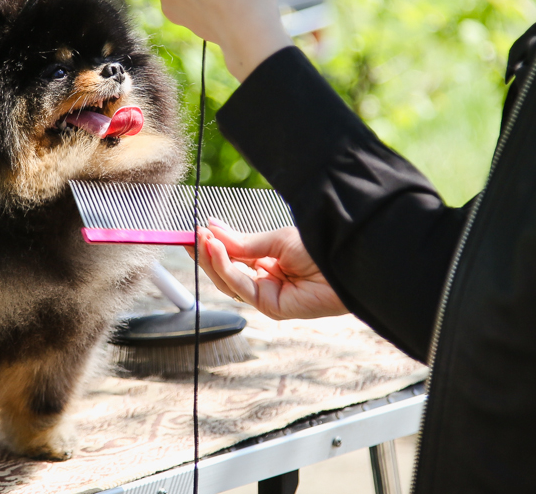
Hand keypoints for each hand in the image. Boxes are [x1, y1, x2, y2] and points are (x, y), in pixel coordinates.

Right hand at [186, 219, 347, 319]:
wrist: (347, 260)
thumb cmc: (320, 248)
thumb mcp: (274, 239)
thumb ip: (241, 242)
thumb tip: (212, 229)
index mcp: (266, 264)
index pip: (231, 258)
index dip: (210, 247)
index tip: (192, 232)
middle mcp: (264, 281)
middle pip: (224, 272)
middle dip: (205, 254)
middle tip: (189, 235)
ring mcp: (266, 296)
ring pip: (227, 282)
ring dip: (211, 259)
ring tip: (200, 238)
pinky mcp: (271, 307)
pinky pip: (240, 286)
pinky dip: (225, 268)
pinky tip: (216, 249)